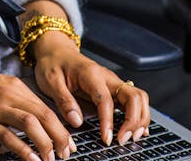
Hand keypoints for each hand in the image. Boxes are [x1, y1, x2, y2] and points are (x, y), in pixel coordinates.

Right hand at [0, 64, 74, 160]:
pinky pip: (9, 137)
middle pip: (44, 116)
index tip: (67, 140)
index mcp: (14, 85)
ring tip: (52, 158)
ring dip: (46, 144)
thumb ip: (14, 99)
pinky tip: (32, 159)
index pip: (45, 107)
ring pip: (32, 125)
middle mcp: (9, 94)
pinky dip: (24, 149)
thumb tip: (33, 117)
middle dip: (60, 137)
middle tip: (67, 153)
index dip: (60, 126)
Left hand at [32, 31, 150, 147]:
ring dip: (140, 118)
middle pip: (133, 96)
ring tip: (132, 137)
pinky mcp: (113, 88)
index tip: (106, 139)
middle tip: (123, 139)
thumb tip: (77, 121)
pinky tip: (137, 129)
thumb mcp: (50, 81)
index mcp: (90, 74)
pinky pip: (134, 100)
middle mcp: (107, 77)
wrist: (57, 50)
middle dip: (133, 120)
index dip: (108, 121)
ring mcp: (112, 82)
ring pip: (138, 97)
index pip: (106, 100)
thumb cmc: (53, 64)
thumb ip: (64, 101)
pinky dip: (139, 114)